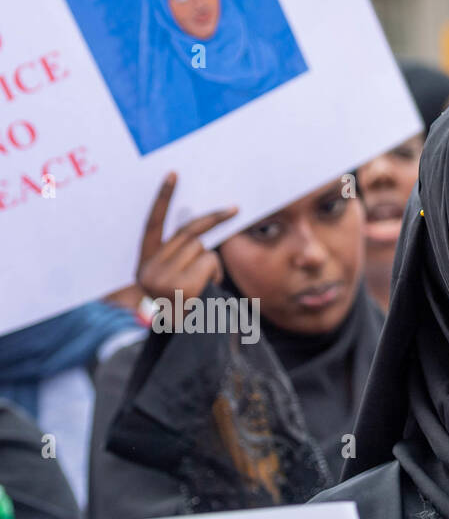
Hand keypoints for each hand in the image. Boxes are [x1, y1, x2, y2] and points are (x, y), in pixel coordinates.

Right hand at [136, 173, 237, 313]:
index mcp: (145, 263)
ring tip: (204, 288)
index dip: (163, 199)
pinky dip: (216, 274)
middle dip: (213, 221)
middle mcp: (149, 268)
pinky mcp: (181, 285)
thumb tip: (201, 232)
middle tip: (234, 209)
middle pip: (188, 234)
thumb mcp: (172, 281)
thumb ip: (180, 256)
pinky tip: (207, 292)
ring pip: (202, 249)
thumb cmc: (184, 310)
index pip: (152, 224)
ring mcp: (163, 277)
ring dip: (212, 265)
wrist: (181, 344)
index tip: (173, 175)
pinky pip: (210, 263)